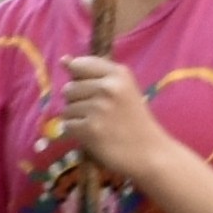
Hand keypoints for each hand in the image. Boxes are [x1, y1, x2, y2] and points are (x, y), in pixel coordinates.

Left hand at [48, 54, 171, 187]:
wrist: (149, 152)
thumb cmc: (134, 120)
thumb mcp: (122, 90)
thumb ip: (94, 75)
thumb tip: (63, 60)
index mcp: (119, 74)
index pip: (79, 64)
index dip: (79, 78)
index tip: (91, 90)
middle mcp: (108, 87)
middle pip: (69, 88)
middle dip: (78, 102)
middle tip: (99, 113)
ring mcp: (98, 107)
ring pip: (66, 108)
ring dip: (77, 119)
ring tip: (98, 124)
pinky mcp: (89, 128)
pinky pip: (67, 126)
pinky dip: (76, 133)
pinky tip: (94, 135)